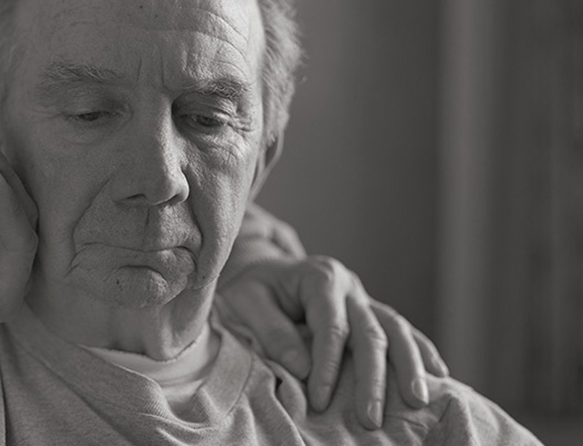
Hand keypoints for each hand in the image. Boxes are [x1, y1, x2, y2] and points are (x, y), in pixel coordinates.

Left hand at [219, 255, 447, 428]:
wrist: (262, 266)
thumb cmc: (252, 286)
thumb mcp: (247, 300)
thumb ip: (272, 330)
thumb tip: (302, 368)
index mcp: (319, 277)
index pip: (331, 327)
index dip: (327, 366)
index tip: (318, 401)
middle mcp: (348, 285)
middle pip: (370, 332)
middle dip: (372, 378)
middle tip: (370, 420)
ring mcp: (363, 296)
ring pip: (396, 329)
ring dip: (409, 366)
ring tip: (418, 401)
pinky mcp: (370, 309)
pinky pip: (402, 328)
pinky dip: (421, 349)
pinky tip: (439, 373)